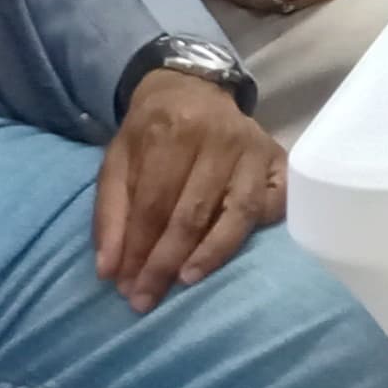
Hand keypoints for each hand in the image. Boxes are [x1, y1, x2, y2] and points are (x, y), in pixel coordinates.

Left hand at [94, 71, 282, 312]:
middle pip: (192, 211)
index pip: (153, 202)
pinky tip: (238, 257)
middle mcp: (218, 135)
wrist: (191, 89)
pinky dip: (258, 232)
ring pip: (238, 212)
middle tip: (147, 298)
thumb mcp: (118, 160)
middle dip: (166, 261)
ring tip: (186, 282)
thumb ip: (109, 213)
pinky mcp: (278, 159)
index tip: (127, 288)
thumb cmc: (151, 133)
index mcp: (171, 128)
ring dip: (211, 254)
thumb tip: (108, 271)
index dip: (139, 249)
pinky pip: (275, 203)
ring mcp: (253, 147)